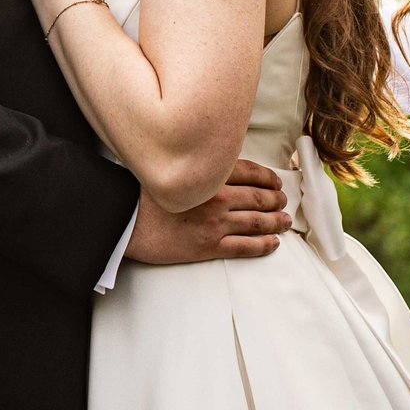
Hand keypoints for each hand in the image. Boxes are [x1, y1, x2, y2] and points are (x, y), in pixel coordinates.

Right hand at [124, 158, 290, 264]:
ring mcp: (215, 224)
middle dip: (276, 199)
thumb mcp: (170, 167)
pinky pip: (245, 247)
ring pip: (257, 222)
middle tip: (283, 201)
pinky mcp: (209, 246)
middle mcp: (217, 198)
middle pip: (259, 197)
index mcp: (208, 175)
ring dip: (276, 221)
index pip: (250, 172)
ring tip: (285, 221)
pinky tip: (274, 242)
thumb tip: (215, 163)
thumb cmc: (140, 193)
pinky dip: (264, 245)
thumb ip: (195, 165)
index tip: (275, 181)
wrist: (123, 221)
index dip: (267, 177)